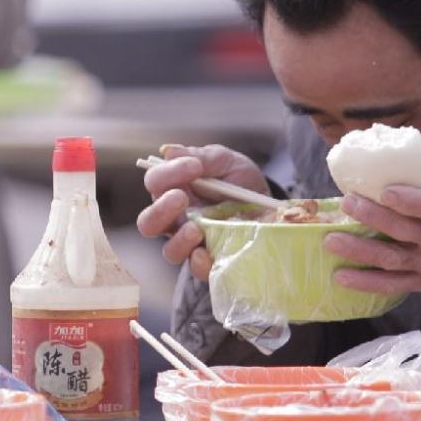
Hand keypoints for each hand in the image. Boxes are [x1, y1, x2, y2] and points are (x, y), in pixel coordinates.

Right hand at [135, 143, 267, 281]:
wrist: (272, 206)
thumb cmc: (240, 181)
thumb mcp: (226, 161)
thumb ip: (202, 157)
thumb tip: (168, 151)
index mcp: (174, 190)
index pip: (155, 183)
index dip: (167, 173)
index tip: (193, 166)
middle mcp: (176, 219)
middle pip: (149, 223)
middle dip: (160, 210)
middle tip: (181, 197)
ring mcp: (193, 243)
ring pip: (170, 250)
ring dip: (179, 240)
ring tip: (195, 228)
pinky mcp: (212, 261)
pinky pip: (197, 269)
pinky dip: (199, 263)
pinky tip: (205, 253)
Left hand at [323, 143, 420, 294]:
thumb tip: (385, 138)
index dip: (411, 201)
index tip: (384, 192)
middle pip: (409, 232)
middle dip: (375, 218)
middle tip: (347, 202)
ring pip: (396, 260)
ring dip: (361, 251)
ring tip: (331, 240)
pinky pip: (394, 285)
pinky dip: (366, 283)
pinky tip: (340, 276)